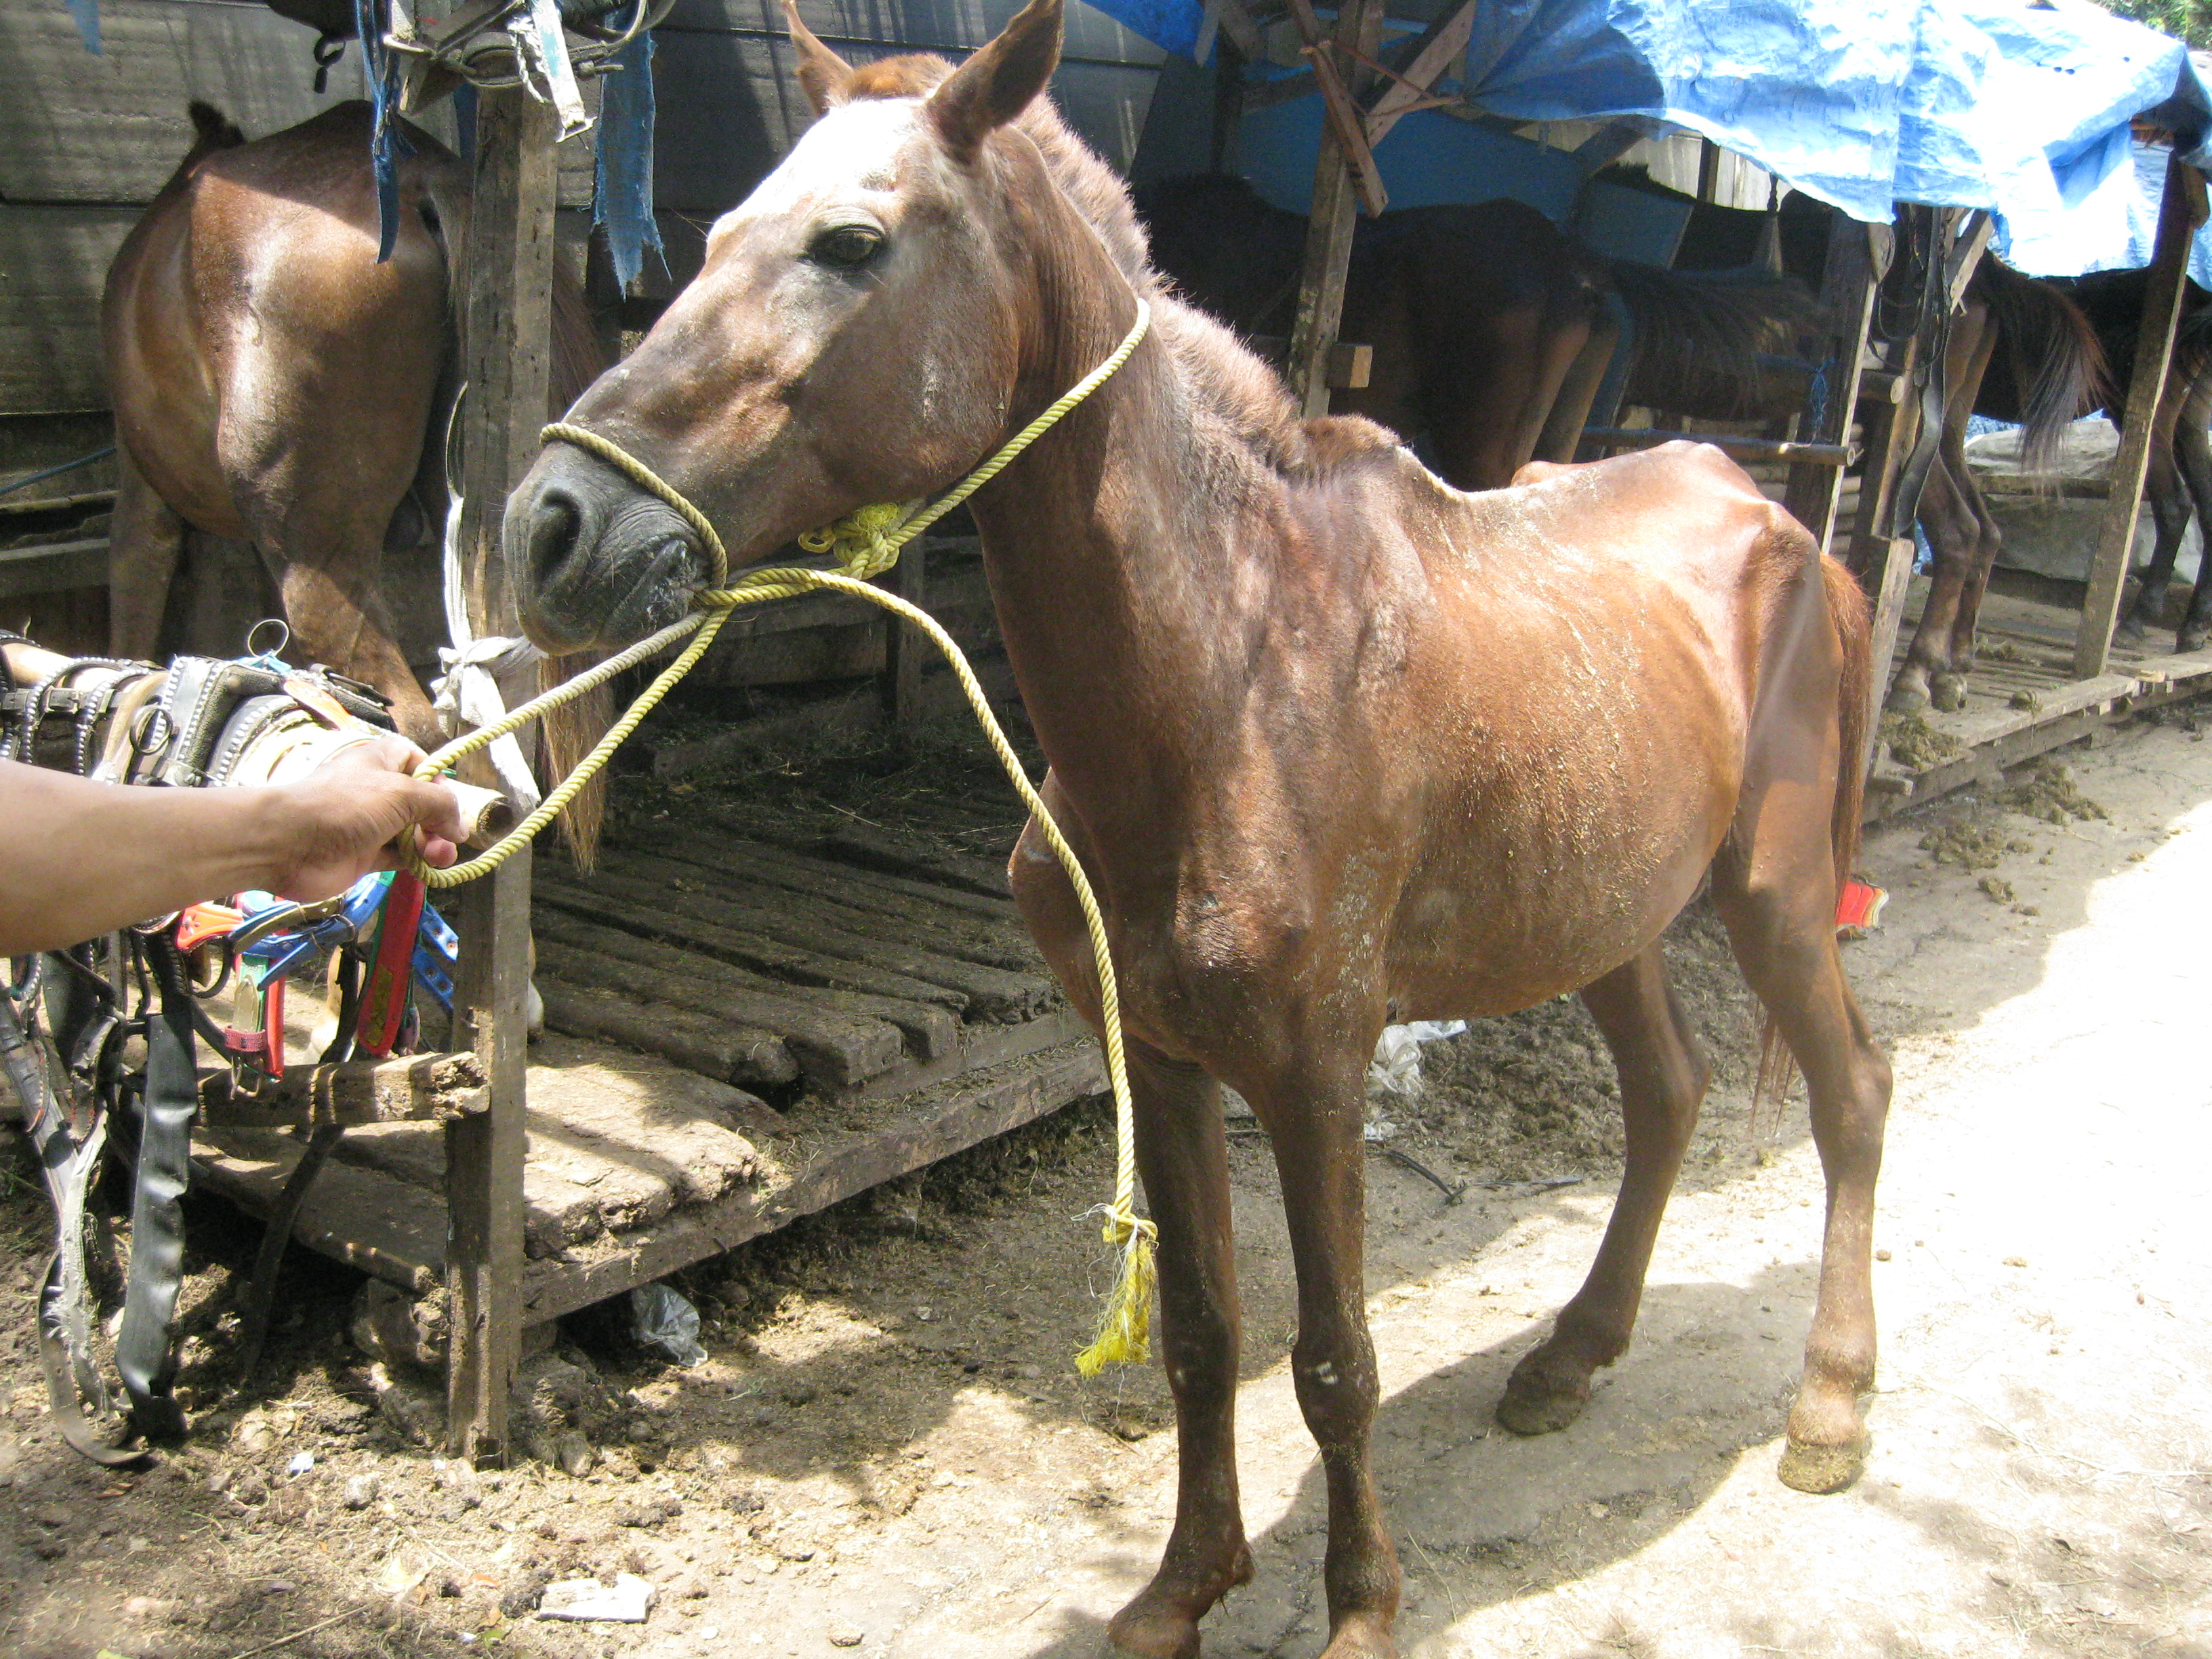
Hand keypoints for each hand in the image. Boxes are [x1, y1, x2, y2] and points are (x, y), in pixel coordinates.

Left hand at [266, 736, 468, 901]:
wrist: (289, 843)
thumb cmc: (345, 806)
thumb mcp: (401, 793)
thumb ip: (439, 805)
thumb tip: (460, 828)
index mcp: (379, 762)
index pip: (415, 759)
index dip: (436, 775)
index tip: (449, 797)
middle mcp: (375, 790)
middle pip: (420, 801)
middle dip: (441, 819)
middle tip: (451, 838)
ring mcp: (370, 825)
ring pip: (413, 832)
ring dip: (433, 844)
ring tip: (441, 857)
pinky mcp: (364, 855)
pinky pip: (400, 856)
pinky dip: (417, 862)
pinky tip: (428, 868)